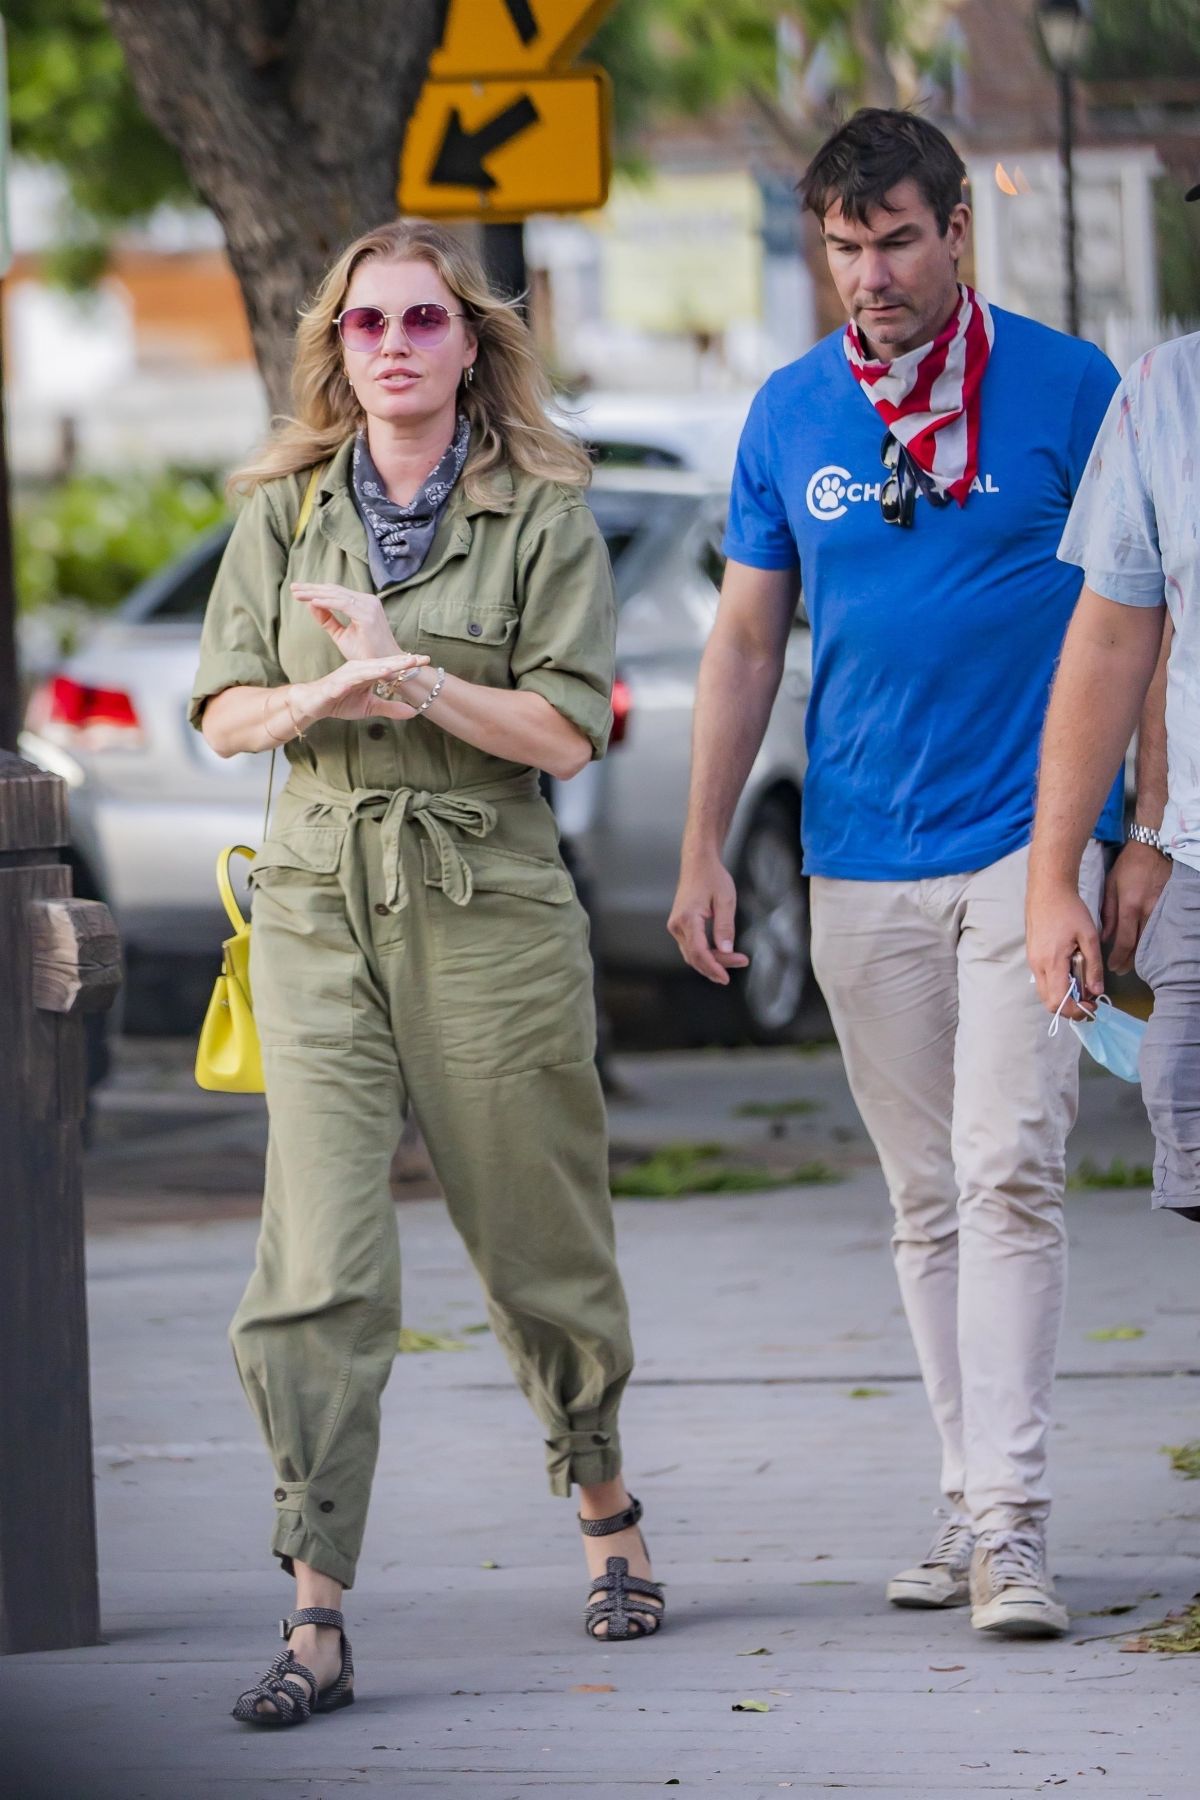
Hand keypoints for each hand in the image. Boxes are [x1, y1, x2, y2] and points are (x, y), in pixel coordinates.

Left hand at [292, 582, 403, 661]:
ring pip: (337, 595)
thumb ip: (328, 619)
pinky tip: (311, 601)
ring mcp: (369, 607)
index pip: (336, 592)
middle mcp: (368, 601)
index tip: (297, 591)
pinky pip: (343, 605)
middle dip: (312, 588)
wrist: (385, 668)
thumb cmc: (366, 654)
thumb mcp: (342, 635)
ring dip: (315, 593)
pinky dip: (327, 603)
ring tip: (297, 594)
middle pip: (335, 590)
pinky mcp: (368, 616)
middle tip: (293, 587)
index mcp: (363, 603)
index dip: (316, 590)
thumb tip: (311, 604)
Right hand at [293, 656, 428, 726]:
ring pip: (369, 668)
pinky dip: (361, 677)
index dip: (408, 663)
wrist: (314, 705)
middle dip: (402, 661)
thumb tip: (413, 712)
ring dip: (385, 666)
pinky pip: (351, 679)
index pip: (392, 666)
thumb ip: (390, 708)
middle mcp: (360, 668)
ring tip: (400, 665)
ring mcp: (347, 674)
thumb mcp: (369, 707)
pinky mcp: (336, 683)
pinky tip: (371, 676)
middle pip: (384, 663)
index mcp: (368, 671)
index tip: (427, 660)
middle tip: (421, 657)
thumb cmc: (340, 702)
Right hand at [668, 853, 749, 984]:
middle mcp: (677, 925)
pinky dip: (705, 954)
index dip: (713, 967)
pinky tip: (721, 955)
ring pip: (691, 954)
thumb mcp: (726, 900)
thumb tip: (727, 951)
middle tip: (741, 962)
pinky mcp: (679, 926)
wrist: (698, 863)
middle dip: (717, 965)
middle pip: (695, 957)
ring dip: (711, 962)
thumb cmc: (712, 877)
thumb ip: (725, 927)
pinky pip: (691, 947)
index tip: (726, 977)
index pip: (699, 952)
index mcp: (687, 918)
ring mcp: (676, 926)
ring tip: (734, 961)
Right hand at [1026, 878, 1102, 1017]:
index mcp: (1052, 962)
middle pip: (1048, 1002)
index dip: (1075, 1011)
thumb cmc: (1070, 910)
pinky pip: (1043, 980)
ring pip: (1045, 992)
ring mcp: (1032, 961)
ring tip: (1081, 983)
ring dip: (1063, 995)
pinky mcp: (1032, 956)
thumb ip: (1093, 966)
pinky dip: (1057, 984)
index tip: (1091, 1005)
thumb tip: (1096, 991)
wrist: (1048, 891)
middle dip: (1069, 1007)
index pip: (1059, 1001)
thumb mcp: (1089, 936)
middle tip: (1088, 999)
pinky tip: (1071, 971)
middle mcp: (1037, 966)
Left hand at [1101, 841, 1169, 973]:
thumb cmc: (1128, 867)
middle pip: (1140, 945)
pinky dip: (1152, 941)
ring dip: (1141, 954)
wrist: (1153, 850)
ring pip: (1151, 940)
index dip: (1118, 957)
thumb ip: (1107, 913)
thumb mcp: (1110, 886)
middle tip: (1121, 970)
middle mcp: (1147, 911)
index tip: (1112, 967)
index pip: (1124, 941)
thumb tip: (1105, 936)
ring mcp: (1161, 910)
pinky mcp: (1169, 907)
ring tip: (1132, 964)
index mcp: (1130, 906)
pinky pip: (1159, 930)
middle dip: (1130, 961)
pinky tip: (1147, 948)